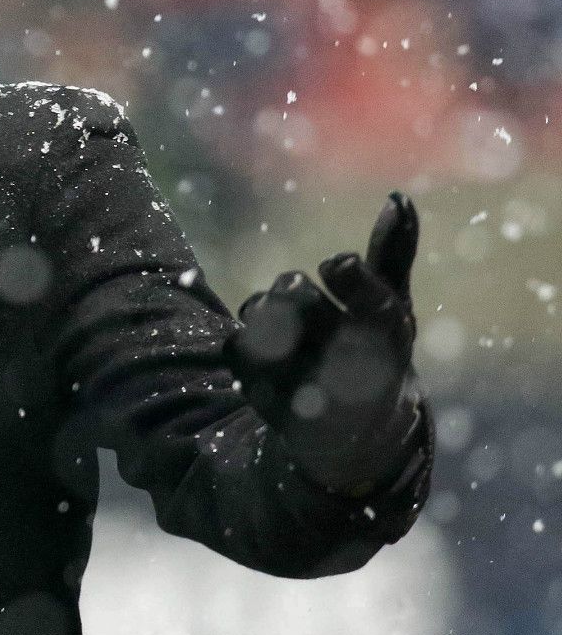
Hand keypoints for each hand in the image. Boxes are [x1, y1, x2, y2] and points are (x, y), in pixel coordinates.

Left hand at [223, 191, 423, 491]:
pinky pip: (235, 350)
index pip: (372, 300)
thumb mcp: (390, 305)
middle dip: (290, 290)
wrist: (356, 437)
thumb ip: (392, 254)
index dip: (351, 277)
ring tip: (284, 331)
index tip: (337, 263)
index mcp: (388, 335)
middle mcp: (354, 365)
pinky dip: (243, 345)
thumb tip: (398, 197)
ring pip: (259, 320)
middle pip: (294, 295)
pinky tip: (264, 358)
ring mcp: (311, 388)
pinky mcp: (271, 405)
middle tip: (299, 300)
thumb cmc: (375, 353)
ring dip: (262, 314)